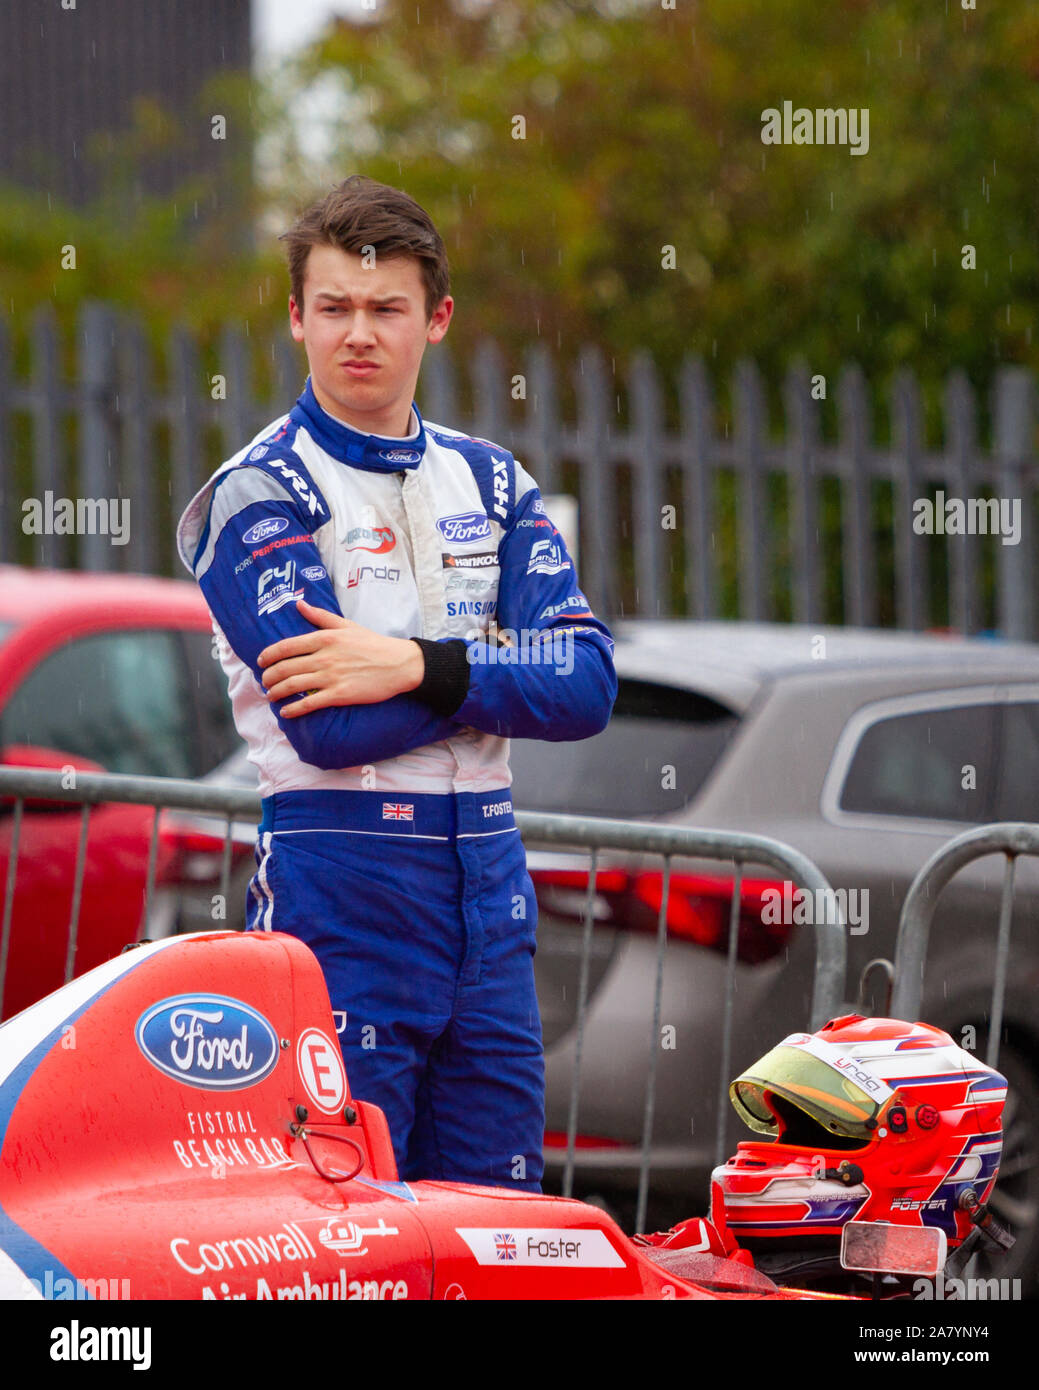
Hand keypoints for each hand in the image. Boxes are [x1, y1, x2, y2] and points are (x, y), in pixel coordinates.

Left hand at [257, 600, 424, 715]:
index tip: (260, 662)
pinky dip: (293, 709)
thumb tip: (299, 604)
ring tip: (270, 696)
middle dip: (269, 677)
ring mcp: (331, 677)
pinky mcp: (340, 695)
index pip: (286, 646)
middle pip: (285, 668)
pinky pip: (310, 703)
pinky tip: (285, 713)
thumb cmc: (374, 643)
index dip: (268, 656)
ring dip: (276, 693)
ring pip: (293, 685)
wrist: (399, 664)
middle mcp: (324, 657)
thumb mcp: (347, 625)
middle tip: (264, 683)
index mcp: (324, 638)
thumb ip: (320, 616)